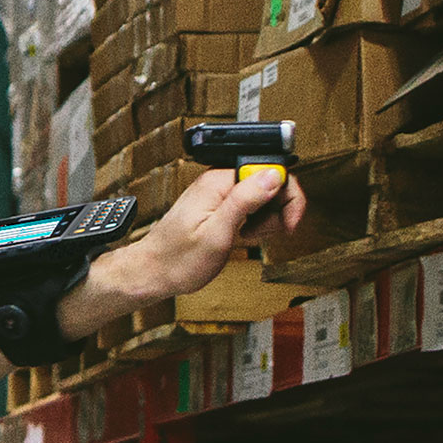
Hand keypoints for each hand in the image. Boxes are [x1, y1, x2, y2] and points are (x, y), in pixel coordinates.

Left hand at [66, 164, 307, 322]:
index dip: (286, 197)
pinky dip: (255, 221)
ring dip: (267, 218)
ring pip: (263, 195)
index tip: (287, 223)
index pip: (270, 170)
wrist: (154, 272)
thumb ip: (244, 202)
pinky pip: (250, 204)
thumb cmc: (179, 260)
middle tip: (265, 233)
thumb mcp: (217, 235)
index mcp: (219, 182)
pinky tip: (244, 234)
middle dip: (277, 210)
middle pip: (270, 181)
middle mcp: (218, 181)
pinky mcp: (218, 203)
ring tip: (249, 236)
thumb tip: (271, 175)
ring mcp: (218, 192)